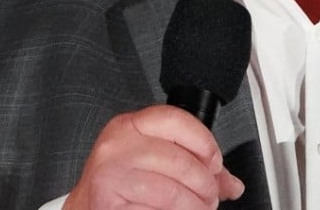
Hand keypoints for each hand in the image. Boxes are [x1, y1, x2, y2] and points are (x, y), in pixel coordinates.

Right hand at [63, 105, 244, 209]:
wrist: (87, 206)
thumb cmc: (122, 182)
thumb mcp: (155, 161)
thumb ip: (195, 165)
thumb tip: (232, 184)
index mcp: (130, 125)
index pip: (176, 120)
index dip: (204, 142)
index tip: (215, 164)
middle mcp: (117, 145)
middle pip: (179, 160)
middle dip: (205, 185)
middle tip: (211, 197)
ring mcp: (110, 173)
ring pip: (170, 191)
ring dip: (194, 206)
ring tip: (198, 209)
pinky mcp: (107, 200)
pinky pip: (153, 209)